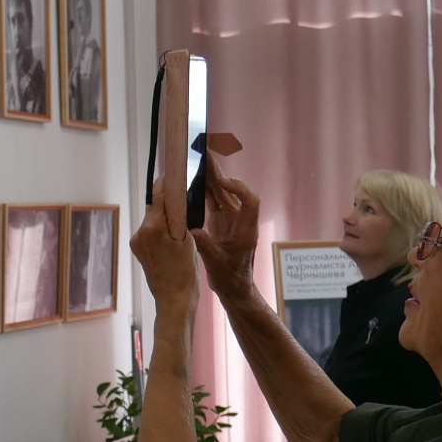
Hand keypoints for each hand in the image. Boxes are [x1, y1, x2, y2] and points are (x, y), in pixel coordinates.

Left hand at [129, 173, 198, 312]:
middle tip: (182, 195)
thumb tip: (176, 198)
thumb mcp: (188, 240)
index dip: (166, 182)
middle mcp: (140, 233)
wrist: (174, 300)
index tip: (173, 172)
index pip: (158, 196)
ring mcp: (137, 243)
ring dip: (164, 218)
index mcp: (153, 228)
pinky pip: (150, 232)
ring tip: (181, 221)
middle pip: (154, 207)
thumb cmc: (185, 274)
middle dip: (167, 201)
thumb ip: (179, 217)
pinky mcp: (138, 250)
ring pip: (152, 220)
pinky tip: (173, 236)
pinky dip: (160, 230)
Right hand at [192, 169, 260, 305]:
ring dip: (211, 177)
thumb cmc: (230, 277)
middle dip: (220, 172)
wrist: (233, 287)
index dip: (238, 188)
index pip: (250, 200)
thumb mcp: (215, 262)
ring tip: (199, 159)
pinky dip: (205, 189)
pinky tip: (196, 178)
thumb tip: (190, 228)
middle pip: (233, 190)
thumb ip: (204, 244)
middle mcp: (241, 220)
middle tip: (206, 155)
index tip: (223, 182)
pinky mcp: (221, 221)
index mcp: (246, 229)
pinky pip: (214, 200)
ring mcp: (231, 219)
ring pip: (222, 192)